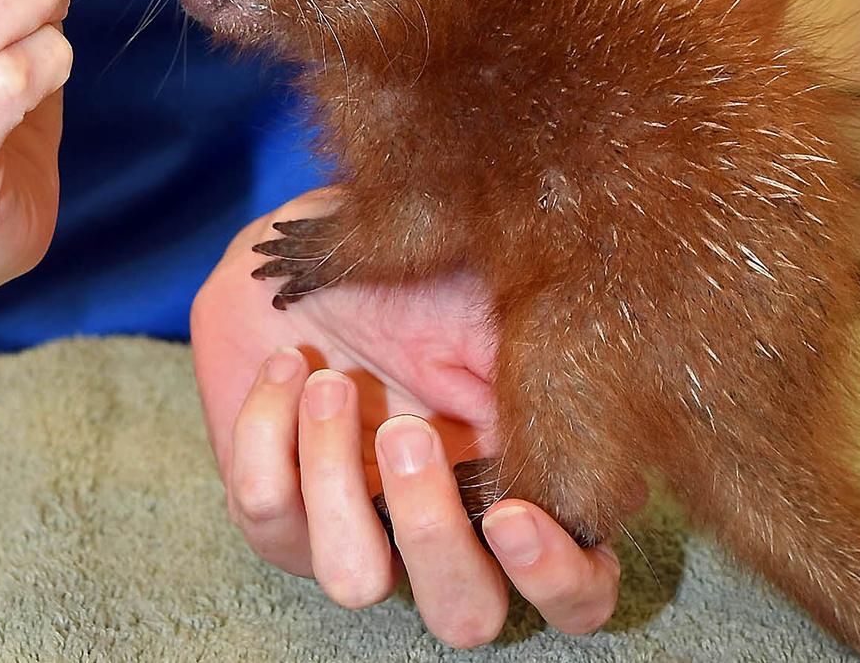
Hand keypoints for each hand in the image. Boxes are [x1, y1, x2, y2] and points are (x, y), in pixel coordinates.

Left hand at [191, 190, 625, 645]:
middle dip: (433, 534)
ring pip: (353, 581)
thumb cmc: (418, 280)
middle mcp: (440, 527)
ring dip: (337, 478)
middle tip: (407, 432)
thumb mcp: (493, 312)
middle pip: (463, 616)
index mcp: (519, 487)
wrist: (312, 243)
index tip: (511, 515)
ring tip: (331, 382)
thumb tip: (593, 443)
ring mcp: (352, 527)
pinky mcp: (274, 509)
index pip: (574, 594)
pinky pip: (266, 516)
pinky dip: (269, 433)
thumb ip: (541, 383)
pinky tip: (288, 367)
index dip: (554, 578)